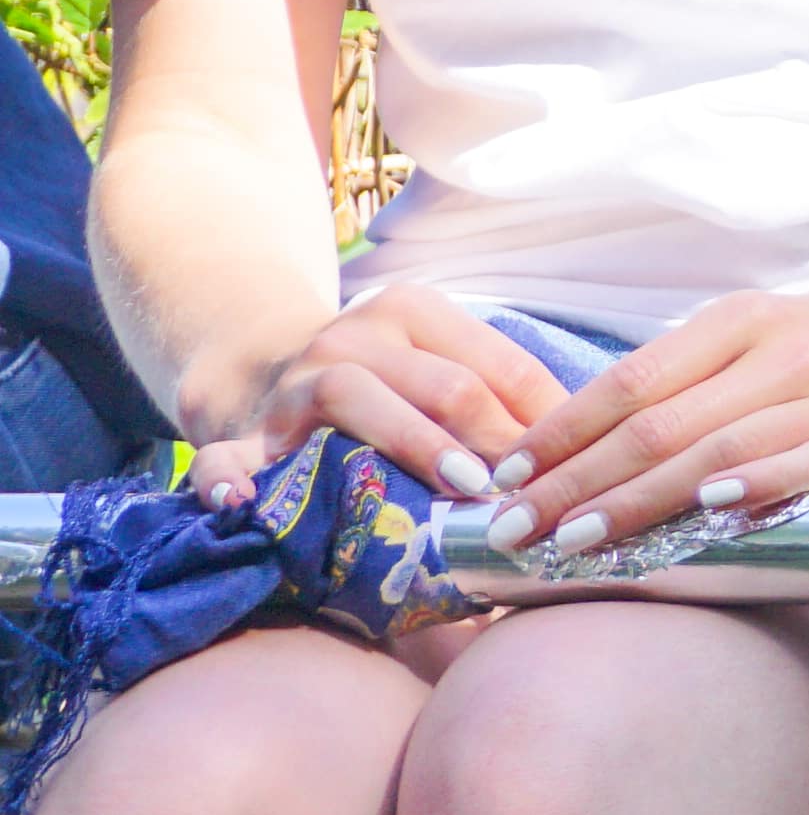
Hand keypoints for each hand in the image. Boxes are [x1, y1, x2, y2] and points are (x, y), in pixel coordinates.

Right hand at [221, 289, 573, 509]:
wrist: (261, 374)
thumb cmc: (384, 382)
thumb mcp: (438, 367)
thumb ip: (496, 397)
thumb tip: (577, 452)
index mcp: (413, 312)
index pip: (500, 365)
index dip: (545, 419)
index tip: (576, 466)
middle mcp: (353, 336)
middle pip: (443, 382)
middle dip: (495, 439)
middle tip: (534, 491)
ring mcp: (293, 384)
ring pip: (355, 396)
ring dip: (414, 443)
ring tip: (461, 488)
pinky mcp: (240, 435)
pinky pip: (225, 458)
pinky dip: (229, 479)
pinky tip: (245, 502)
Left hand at [472, 279, 808, 551]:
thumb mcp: (741, 341)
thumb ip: (672, 386)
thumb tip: (560, 453)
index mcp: (737, 321)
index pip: (631, 380)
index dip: (563, 432)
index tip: (505, 478)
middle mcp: (782, 354)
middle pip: (663, 425)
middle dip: (579, 484)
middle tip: (518, 529)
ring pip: (721, 451)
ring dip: (641, 503)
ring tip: (577, 542)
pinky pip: (807, 467)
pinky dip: (756, 489)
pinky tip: (708, 511)